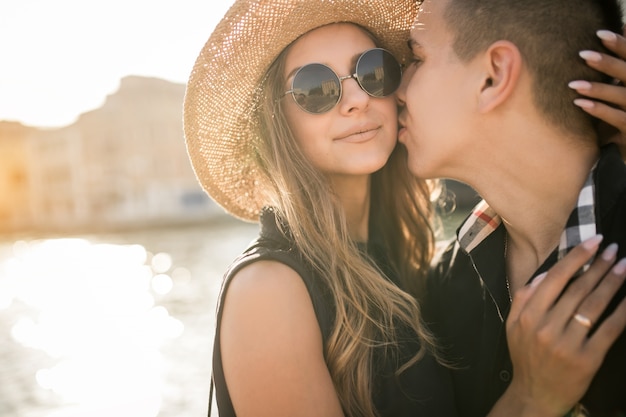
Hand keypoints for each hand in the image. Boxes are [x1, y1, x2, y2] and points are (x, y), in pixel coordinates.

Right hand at [504, 236, 625, 416]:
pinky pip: (609, 330)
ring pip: (594, 305)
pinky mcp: (587, 359)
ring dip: (613, 282)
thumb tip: (544, 274)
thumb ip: (524, 297)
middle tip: (614, 250)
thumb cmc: (526, 356)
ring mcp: (567, 344)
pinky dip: (622, 311)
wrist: (535, 394)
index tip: (593, 242)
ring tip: (624, 266)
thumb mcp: (513, 325)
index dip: (576, 258)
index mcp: (528, 315)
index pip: (555, 278)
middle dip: (599, 266)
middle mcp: (546, 327)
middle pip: (578, 289)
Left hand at [569, 29, 625, 157]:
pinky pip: (616, 118)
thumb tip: (612, 36)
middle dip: (607, 63)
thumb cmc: (624, 116)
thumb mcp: (621, 91)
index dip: (621, 44)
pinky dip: (599, 110)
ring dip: (598, 89)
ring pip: (622, 96)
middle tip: (582, 54)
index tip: (600, 33)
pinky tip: (580, 104)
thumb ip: (616, 70)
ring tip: (573, 84)